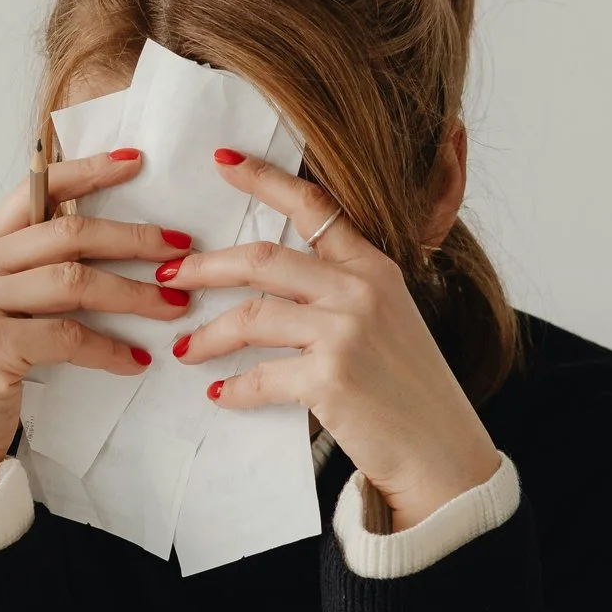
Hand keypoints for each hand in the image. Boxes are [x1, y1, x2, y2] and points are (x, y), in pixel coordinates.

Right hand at [0, 149, 197, 502]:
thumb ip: (34, 271)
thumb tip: (110, 244)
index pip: (35, 189)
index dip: (87, 171)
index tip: (135, 161)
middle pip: (67, 233)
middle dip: (132, 238)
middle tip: (180, 248)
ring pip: (75, 281)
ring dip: (134, 293)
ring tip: (174, 306)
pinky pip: (69, 336)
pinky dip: (110, 349)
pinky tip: (137, 360)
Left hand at [165, 150, 501, 530]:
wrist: (442, 450)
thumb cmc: (409, 389)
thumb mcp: (389, 319)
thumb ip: (342, 291)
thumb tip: (270, 286)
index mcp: (374, 266)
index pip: (314, 206)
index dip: (264, 179)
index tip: (223, 162)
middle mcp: (359, 289)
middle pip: (262, 259)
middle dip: (205, 266)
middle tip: (169, 277)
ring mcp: (345, 331)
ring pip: (249, 316)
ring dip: (207, 334)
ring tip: (184, 348)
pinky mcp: (330, 377)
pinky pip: (258, 376)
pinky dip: (232, 388)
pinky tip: (218, 393)